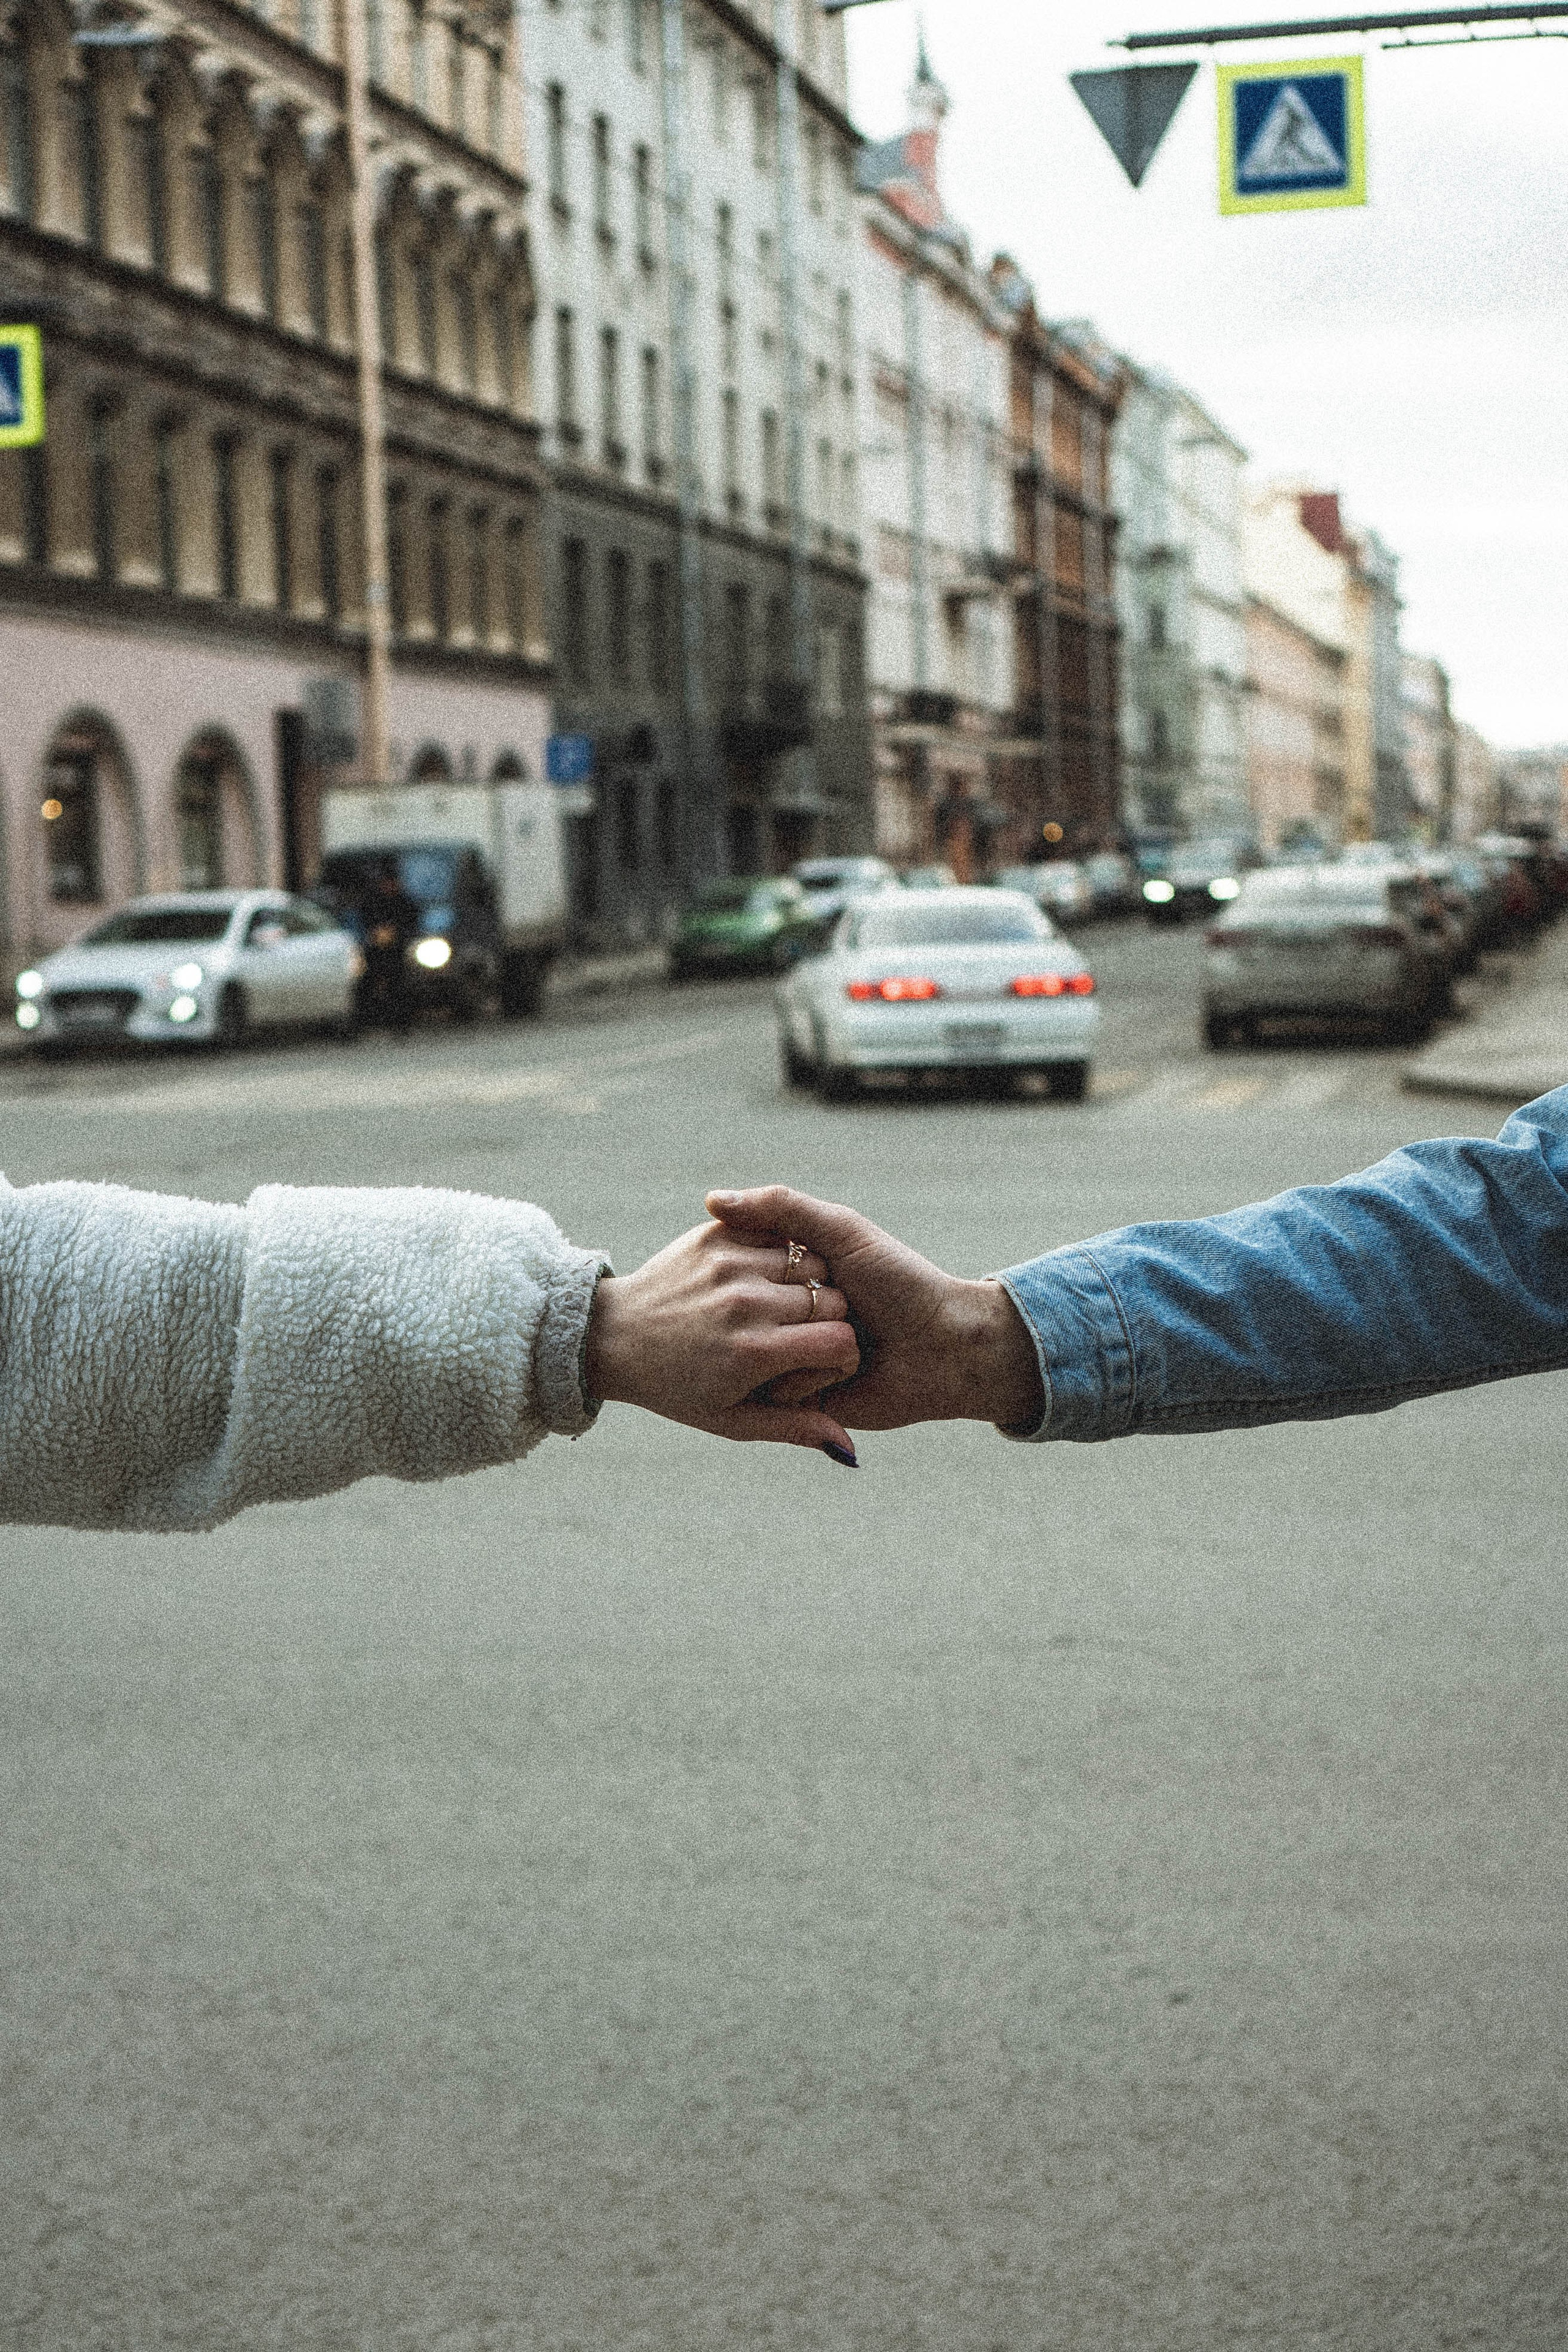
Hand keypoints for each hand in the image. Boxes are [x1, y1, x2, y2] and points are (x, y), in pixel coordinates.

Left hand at [584, 1219, 861, 1455]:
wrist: (611, 1336)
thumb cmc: (675, 1387)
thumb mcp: (731, 1420)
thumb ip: (794, 1429)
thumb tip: (852, 1453)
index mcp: (754, 1352)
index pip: (841, 1341)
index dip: (841, 1353)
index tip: (821, 1358)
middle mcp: (746, 1303)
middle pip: (831, 1299)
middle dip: (826, 1317)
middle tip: (799, 1332)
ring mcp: (730, 1264)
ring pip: (810, 1260)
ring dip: (805, 1282)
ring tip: (780, 1303)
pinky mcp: (716, 1235)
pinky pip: (778, 1234)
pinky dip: (779, 1253)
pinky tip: (762, 1276)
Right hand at [704, 1188, 1044, 1433]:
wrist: (947, 1347)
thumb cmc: (899, 1281)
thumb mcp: (841, 1232)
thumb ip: (782, 1208)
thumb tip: (711, 1200)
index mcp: (795, 1274)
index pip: (747, 1267)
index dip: (774, 1269)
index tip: (823, 1270)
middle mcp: (790, 1317)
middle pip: (749, 1315)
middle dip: (796, 1312)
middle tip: (850, 1307)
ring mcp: (794, 1358)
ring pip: (758, 1357)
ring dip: (805, 1350)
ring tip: (855, 1342)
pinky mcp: (804, 1397)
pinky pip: (779, 1392)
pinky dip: (813, 1379)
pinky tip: (848, 1375)